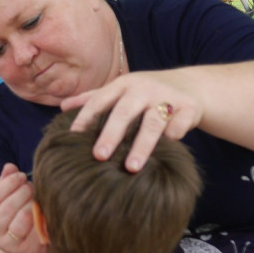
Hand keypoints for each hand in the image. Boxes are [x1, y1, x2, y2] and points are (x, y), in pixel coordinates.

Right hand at [0, 164, 47, 252]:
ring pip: (18, 221)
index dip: (5, 185)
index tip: (20, 176)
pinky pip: (32, 232)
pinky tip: (40, 211)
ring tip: (36, 197)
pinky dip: (37, 218)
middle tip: (31, 186)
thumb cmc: (15, 215)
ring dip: (30, 205)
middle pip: (4, 209)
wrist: (25, 247)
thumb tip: (10, 167)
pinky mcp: (22, 250)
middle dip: (21, 193)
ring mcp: (5, 244)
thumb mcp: (7, 197)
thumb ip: (7, 181)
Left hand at [59, 71, 203, 171]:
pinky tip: (168, 151)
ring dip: (142, 144)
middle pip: (124, 111)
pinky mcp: (188, 107)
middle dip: (111, 133)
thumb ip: (94, 98)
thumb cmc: (147, 93)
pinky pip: (179, 125)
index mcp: (123, 85)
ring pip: (153, 121)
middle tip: (99, 156)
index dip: (86, 118)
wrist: (191, 86)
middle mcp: (143, 88)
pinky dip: (173, 137)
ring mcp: (167, 97)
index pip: (100, 100)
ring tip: (131, 167)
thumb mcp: (121, 90)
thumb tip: (62, 107)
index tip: (72, 138)